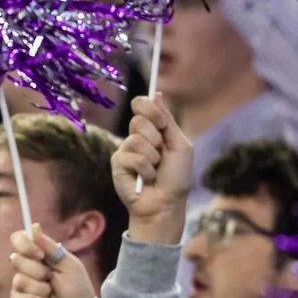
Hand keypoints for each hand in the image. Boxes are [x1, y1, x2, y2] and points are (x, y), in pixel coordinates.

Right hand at [9, 224, 99, 297]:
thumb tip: (34, 226)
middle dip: (38, 270)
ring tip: (51, 296)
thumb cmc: (78, 292)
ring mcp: (20, 289)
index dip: (24, 244)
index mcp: (38, 258)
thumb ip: (52, 247)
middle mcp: (26, 271)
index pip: (18, 240)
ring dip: (40, 289)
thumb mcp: (70, 266)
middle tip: (51, 279)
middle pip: (16, 259)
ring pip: (19, 280)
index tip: (40, 255)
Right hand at [111, 94, 192, 240]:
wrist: (165, 203)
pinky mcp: (117, 164)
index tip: (162, 123)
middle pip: (139, 120)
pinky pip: (131, 157)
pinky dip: (144, 169)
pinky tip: (145, 178)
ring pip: (136, 139)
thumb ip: (168, 121)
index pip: (142, 105)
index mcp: (153, 129)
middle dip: (156, 138)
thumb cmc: (176, 177)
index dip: (150, 109)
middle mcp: (137, 137)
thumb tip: (157, 94)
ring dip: (152, 157)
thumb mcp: (179, 145)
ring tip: (154, 170)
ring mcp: (125, 150)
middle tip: (161, 154)